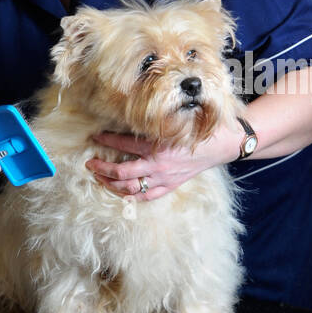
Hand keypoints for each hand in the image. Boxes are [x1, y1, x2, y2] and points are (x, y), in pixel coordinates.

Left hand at [85, 125, 239, 200]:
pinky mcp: (171, 186)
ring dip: (112, 184)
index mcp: (159, 147)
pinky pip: (148, 196)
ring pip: (132, 188)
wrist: (221, 145)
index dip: (107, 139)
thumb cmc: (199, 130)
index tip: (95, 136)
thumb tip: (130, 116)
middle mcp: (159, 166)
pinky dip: (132, 196)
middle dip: (103, 168)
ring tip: (100, 178)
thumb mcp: (176, 121)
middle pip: (123, 173)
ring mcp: (165, 179)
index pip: (125, 143)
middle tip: (90, 163)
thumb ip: (154, 123)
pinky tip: (120, 193)